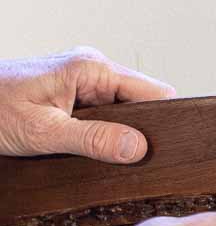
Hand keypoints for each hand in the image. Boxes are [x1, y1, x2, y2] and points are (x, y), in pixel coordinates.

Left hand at [0, 46, 174, 163]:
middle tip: (124, 158)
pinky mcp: (71, 91)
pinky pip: (103, 111)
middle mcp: (91, 68)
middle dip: (139, 131)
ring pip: (123, 109)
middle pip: (142, 101)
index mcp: (91, 68)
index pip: (155, 93)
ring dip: (116, 133)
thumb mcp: (42, 132)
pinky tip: (87, 145)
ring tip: (100, 153)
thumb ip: (94, 140)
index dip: (163, 122)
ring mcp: (81, 78)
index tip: (161, 150)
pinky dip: (101, 131)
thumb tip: (139, 148)